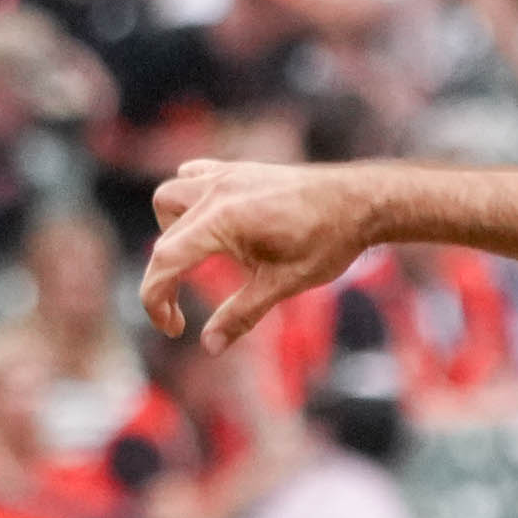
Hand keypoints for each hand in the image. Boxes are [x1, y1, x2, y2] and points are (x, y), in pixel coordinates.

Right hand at [142, 159, 374, 350]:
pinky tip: (213, 223)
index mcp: (222, 220)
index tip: (174, 329)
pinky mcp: (238, 170)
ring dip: (172, 231)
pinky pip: (194, 178)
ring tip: (201, 260)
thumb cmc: (327, 241)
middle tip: (184, 309)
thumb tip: (210, 347)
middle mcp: (216, 192)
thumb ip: (241, 314)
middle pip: (164, 235)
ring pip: (171, 198)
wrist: (360, 201)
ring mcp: (225, 176)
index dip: (157, 301)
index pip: (165, 261)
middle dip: (166, 275)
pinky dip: (191, 201)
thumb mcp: (283, 284)